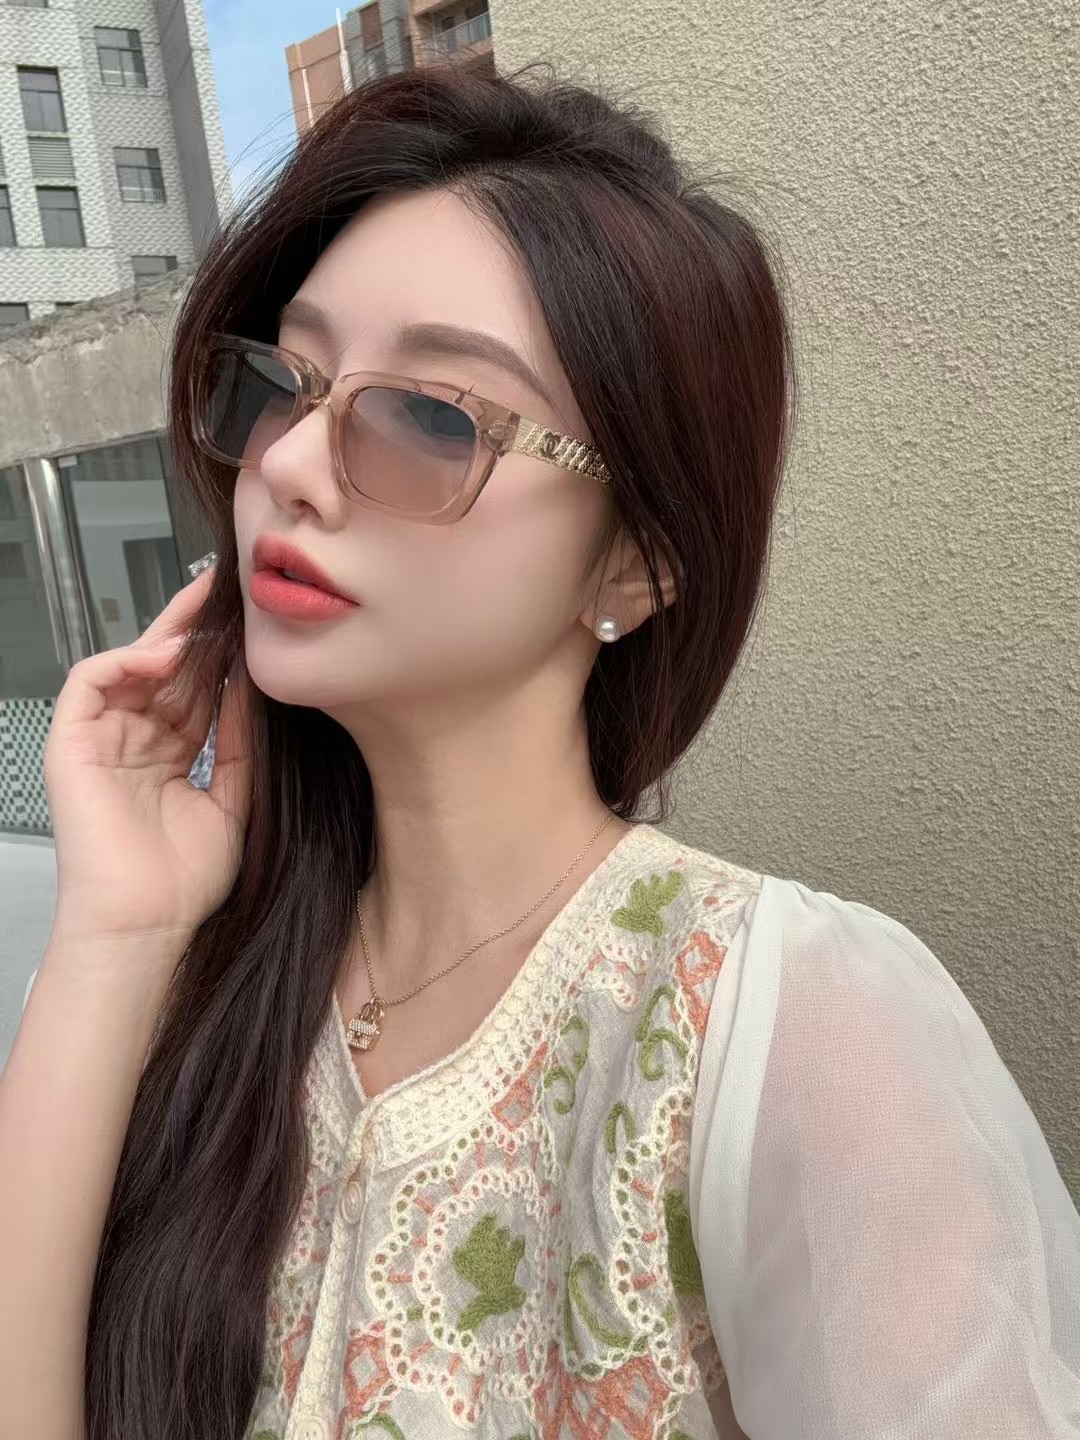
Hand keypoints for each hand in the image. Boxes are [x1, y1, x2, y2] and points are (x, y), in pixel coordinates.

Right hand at [42, 563, 252, 954]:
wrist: (147, 923)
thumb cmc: (183, 882)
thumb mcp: (231, 800)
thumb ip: (240, 746)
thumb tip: (255, 691)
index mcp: (169, 758)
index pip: (194, 693)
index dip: (219, 660)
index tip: (250, 629)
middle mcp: (134, 744)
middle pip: (163, 672)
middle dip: (193, 631)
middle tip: (224, 592)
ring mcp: (100, 743)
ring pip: (129, 668)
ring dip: (166, 639)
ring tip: (205, 620)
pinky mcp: (70, 745)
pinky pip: (90, 682)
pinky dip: (126, 661)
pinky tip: (166, 657)